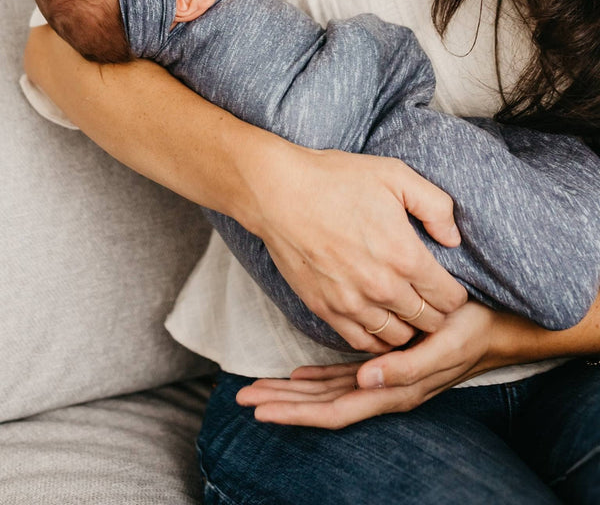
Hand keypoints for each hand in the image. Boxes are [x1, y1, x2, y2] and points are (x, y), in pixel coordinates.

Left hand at [236, 300, 497, 427]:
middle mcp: (383, 389)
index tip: (259, 409)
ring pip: (327, 393)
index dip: (294, 413)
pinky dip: (316, 380)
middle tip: (242, 398)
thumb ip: (406, 368)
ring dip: (292, 393)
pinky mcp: (384, 364)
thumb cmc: (470, 332)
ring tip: (258, 389)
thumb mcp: (443, 347)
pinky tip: (297, 377)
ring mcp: (382, 379)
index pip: (333, 411)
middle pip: (321, 405)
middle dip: (281, 404)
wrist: (496, 326)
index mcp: (393, 391)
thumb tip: (366, 381)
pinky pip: (341, 379)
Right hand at [244, 145, 467, 351]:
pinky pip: (361, 342)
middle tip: (427, 297)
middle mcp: (382, 288)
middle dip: (434, 312)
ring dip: (406, 327)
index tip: (446, 284)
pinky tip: (376, 319)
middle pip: (428, 323)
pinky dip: (375, 338)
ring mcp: (351, 303)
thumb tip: (453, 239)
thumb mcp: (395, 175)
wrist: (278, 192)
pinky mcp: (324, 308)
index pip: (450, 300)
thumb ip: (435, 206)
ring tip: (403, 309)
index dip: (455, 294)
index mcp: (405, 256)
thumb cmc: (335, 179)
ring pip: (397, 338)